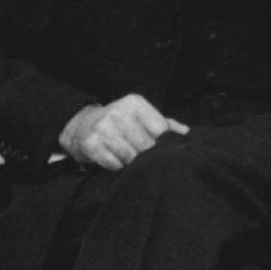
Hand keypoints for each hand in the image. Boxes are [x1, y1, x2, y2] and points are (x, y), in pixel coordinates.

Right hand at [59, 94, 188, 170]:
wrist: (82, 126)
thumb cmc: (123, 123)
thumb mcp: (144, 117)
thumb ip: (167, 125)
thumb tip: (188, 134)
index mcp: (135, 103)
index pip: (160, 129)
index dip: (163, 144)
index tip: (161, 148)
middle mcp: (117, 112)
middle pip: (146, 145)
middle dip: (148, 155)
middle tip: (144, 156)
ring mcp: (102, 127)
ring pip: (130, 156)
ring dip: (133, 162)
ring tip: (130, 157)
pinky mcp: (90, 144)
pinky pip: (114, 164)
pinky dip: (118, 166)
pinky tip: (116, 159)